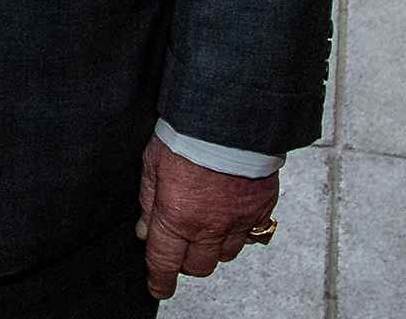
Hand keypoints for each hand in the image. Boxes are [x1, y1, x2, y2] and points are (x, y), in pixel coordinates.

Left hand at [135, 137, 278, 300]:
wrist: (229, 119)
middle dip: (186, 261)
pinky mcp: (260, 210)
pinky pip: (251, 235)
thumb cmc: (186, 135)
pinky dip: (239, 232)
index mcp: (177, 216)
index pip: (165, 261)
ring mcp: (238, 221)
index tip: (158, 287)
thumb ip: (148, 201)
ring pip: (225, 255)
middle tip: (179, 245)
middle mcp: (209, 226)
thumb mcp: (152, 164)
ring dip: (213, 247)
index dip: (160, 280)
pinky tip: (229, 215)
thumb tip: (144, 230)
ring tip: (204, 225)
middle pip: (198, 266)